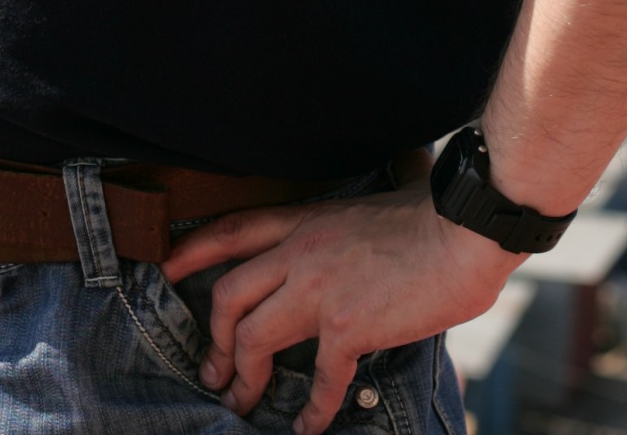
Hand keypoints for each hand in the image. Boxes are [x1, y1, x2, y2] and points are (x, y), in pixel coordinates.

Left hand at [163, 182, 513, 434]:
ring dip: (244, 377)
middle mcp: (301, 253)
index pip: (232, 231)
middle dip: (212, 338)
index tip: (165, 267)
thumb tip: (330, 259)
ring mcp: (320, 290)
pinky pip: (318, 380)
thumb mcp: (360, 212)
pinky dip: (311, 411)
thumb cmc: (425, 218)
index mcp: (305, 221)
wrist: (461, 230)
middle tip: (211, 369)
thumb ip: (333, 235)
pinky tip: (308, 428)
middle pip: (228, 294)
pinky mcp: (348, 327)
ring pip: (252, 337)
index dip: (193, 250)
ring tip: (243, 402)